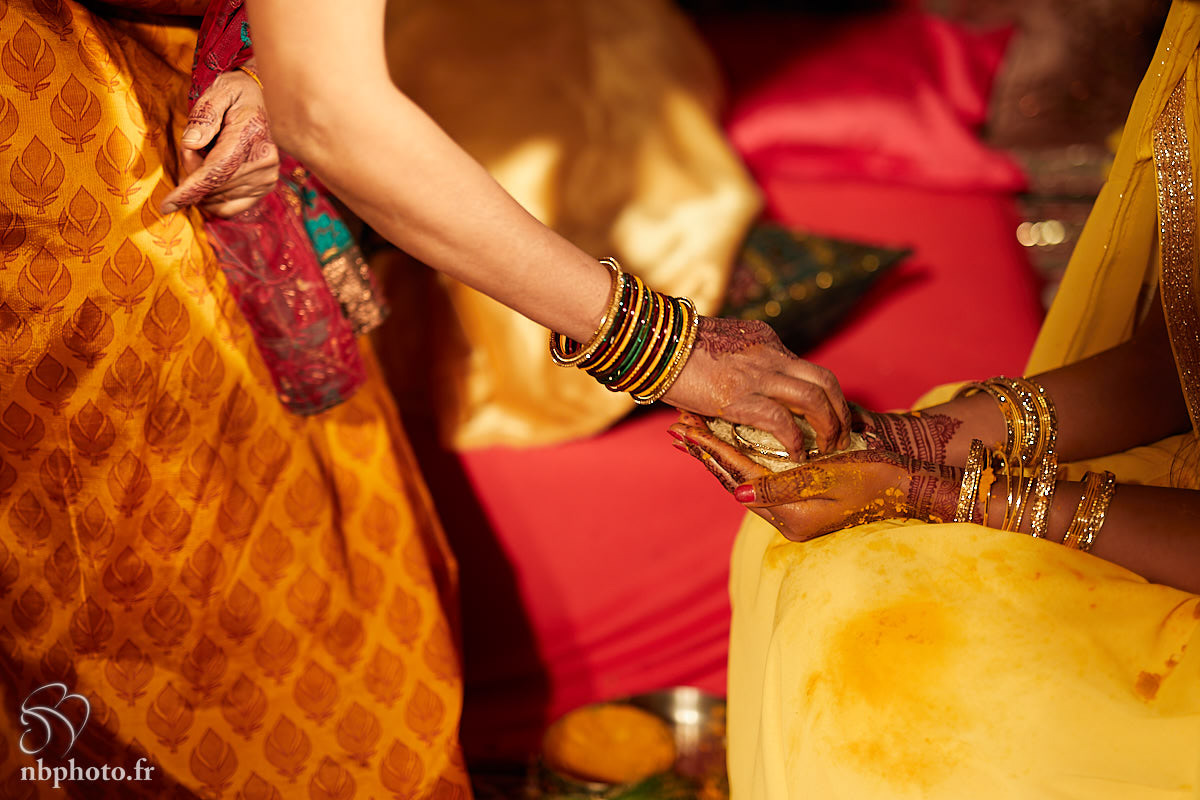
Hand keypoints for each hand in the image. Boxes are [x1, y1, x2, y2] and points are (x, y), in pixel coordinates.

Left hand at [161, 67, 278, 217]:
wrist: (255, 99)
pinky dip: (212, 197)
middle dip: (192, 172)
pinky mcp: (264, 188)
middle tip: (194, 145)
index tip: (167, 205)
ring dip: (202, 182)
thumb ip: (204, 115)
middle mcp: (264, 162)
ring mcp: (267, 178)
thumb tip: (191, 143)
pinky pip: (230, 207)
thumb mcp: (217, 93)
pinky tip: (210, 177)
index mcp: (250, 137)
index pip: (217, 171)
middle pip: (214, 185)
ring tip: (207, 153)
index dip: (190, 190)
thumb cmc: (232, 93)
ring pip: (218, 197)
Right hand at [662, 317, 850, 459]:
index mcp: (764, 341)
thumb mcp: (713, 350)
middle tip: (841, 435)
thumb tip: (725, 393)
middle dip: (839, 411)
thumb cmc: (669, 349)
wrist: (649, 338)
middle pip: (825, 380)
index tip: (830, 415)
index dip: (825, 395)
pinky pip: (782, 422)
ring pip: (815, 399)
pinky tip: (795, 457)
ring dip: (828, 428)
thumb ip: (729, 367)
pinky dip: (795, 442)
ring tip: (827, 449)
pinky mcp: (738, 396)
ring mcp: (757, 374)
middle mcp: (769, 355)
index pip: (807, 368)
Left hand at [670, 412, 963, 540]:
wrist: (912, 487)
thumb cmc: (878, 478)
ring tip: (692, 429)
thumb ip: (782, 484)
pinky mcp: (800, 498)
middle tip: (677, 426)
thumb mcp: (831, 479)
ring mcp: (793, 509)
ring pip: (743, 475)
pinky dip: (740, 454)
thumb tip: (736, 489)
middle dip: (707, 450)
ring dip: (719, 451)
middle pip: (733, 477)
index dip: (711, 450)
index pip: (738, 478)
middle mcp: (786, 517)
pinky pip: (760, 474)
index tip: (685, 428)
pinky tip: (726, 438)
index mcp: (790, 517)